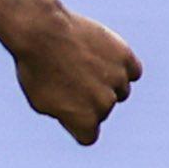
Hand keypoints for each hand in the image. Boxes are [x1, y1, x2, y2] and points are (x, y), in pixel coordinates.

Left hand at [5, 6, 142, 145]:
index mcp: (84, 120)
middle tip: (67, 77)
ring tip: (82, 64)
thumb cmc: (35, 67)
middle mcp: (105, 104)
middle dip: (87, 99)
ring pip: (120, 90)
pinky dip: (122, 67)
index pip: (88, 135)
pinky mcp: (125, 57)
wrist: (42, 32)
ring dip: (107, 82)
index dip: (74, 122)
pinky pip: (133, 71)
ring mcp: (118, 80)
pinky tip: (105, 58)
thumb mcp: (40, 100)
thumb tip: (79, 115)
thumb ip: (66, 114)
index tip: (64, 108)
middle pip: (102, 110)